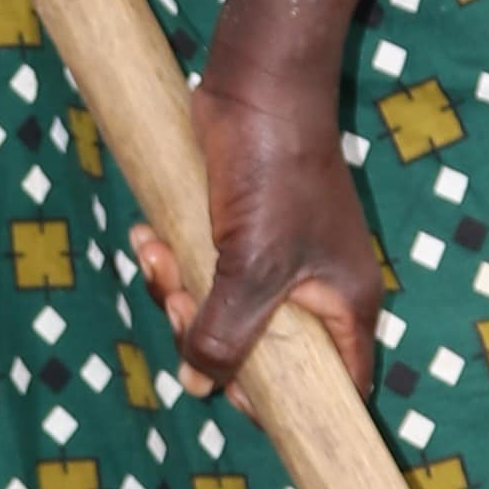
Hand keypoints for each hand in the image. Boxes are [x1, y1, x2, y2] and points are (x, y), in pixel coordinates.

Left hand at [137, 71, 385, 401]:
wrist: (257, 87)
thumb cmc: (276, 174)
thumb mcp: (253, 267)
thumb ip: (228, 335)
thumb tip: (198, 385)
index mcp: (342, 307)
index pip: (330, 387)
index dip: (282, 401)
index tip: (231, 389)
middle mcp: (313, 292)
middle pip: (259, 354)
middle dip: (205, 335)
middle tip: (178, 301)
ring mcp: (274, 264)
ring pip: (218, 313)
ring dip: (175, 292)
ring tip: (157, 257)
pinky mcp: (237, 237)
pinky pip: (200, 272)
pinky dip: (170, 261)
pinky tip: (146, 237)